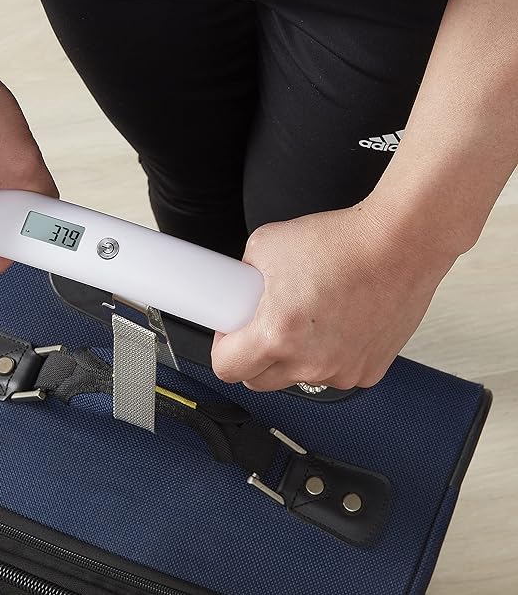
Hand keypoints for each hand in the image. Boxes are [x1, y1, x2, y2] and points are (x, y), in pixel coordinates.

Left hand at [211, 204, 456, 390]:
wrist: (399, 243)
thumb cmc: (341, 242)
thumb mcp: (266, 245)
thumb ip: (244, 274)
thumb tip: (237, 286)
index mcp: (276, 335)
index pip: (227, 369)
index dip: (224, 348)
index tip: (231, 334)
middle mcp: (308, 362)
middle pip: (259, 381)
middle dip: (254, 356)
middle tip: (265, 324)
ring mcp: (340, 371)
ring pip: (298, 378)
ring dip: (294, 357)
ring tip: (309, 317)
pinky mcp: (368, 371)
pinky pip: (334, 373)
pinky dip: (330, 356)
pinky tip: (338, 323)